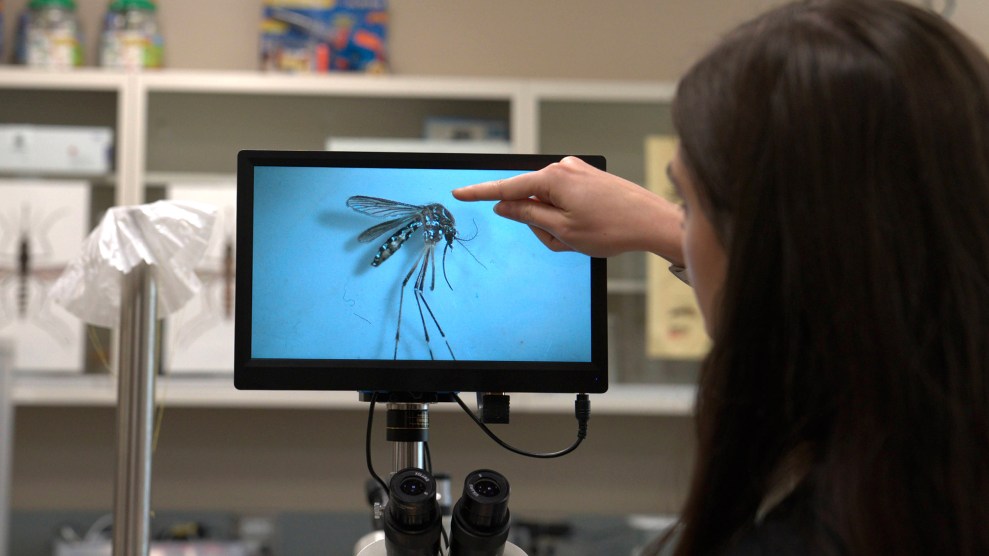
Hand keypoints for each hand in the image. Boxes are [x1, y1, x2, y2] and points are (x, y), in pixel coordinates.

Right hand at [452, 156, 683, 263]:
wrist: (652, 222)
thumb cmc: (612, 228)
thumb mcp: (561, 230)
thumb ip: (527, 216)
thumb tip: (504, 205)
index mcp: (552, 178)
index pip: (506, 187)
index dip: (480, 192)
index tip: (459, 192)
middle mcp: (562, 167)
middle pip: (529, 198)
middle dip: (539, 223)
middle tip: (563, 241)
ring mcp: (576, 170)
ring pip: (548, 202)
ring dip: (555, 224)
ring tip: (581, 237)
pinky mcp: (587, 177)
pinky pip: (563, 199)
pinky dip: (567, 218)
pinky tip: (588, 228)